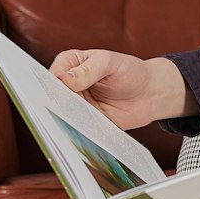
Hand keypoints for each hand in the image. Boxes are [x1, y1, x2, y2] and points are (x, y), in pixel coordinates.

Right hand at [48, 48, 198, 128]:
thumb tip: (63, 78)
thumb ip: (89, 70)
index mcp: (70, 63)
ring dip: (63, 120)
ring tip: (66, 125)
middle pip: (52, 97)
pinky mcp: (85, 121)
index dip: (48, 85)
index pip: (52, 74)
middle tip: (55, 112)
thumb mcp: (111, 63)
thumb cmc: (130, 71)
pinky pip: (76, 128)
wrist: (150, 94)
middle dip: (52, 105)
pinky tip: (79, 135)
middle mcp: (68, 85)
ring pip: (61, 114)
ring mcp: (75, 104)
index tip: (51, 93)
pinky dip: (76, 132)